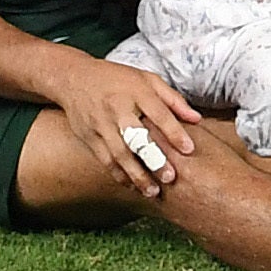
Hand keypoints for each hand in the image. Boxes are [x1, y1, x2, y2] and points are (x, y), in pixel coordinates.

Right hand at [43, 47, 213, 199]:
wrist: (74, 78)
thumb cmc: (117, 79)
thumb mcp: (147, 79)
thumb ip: (172, 99)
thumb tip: (196, 119)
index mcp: (136, 91)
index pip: (158, 112)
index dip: (174, 131)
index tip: (189, 149)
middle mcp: (117, 109)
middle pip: (136, 137)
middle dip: (153, 159)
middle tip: (170, 177)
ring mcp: (100, 125)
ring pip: (119, 154)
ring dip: (136, 175)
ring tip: (153, 191)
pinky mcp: (89, 138)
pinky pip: (105, 161)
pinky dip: (119, 175)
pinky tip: (133, 186)